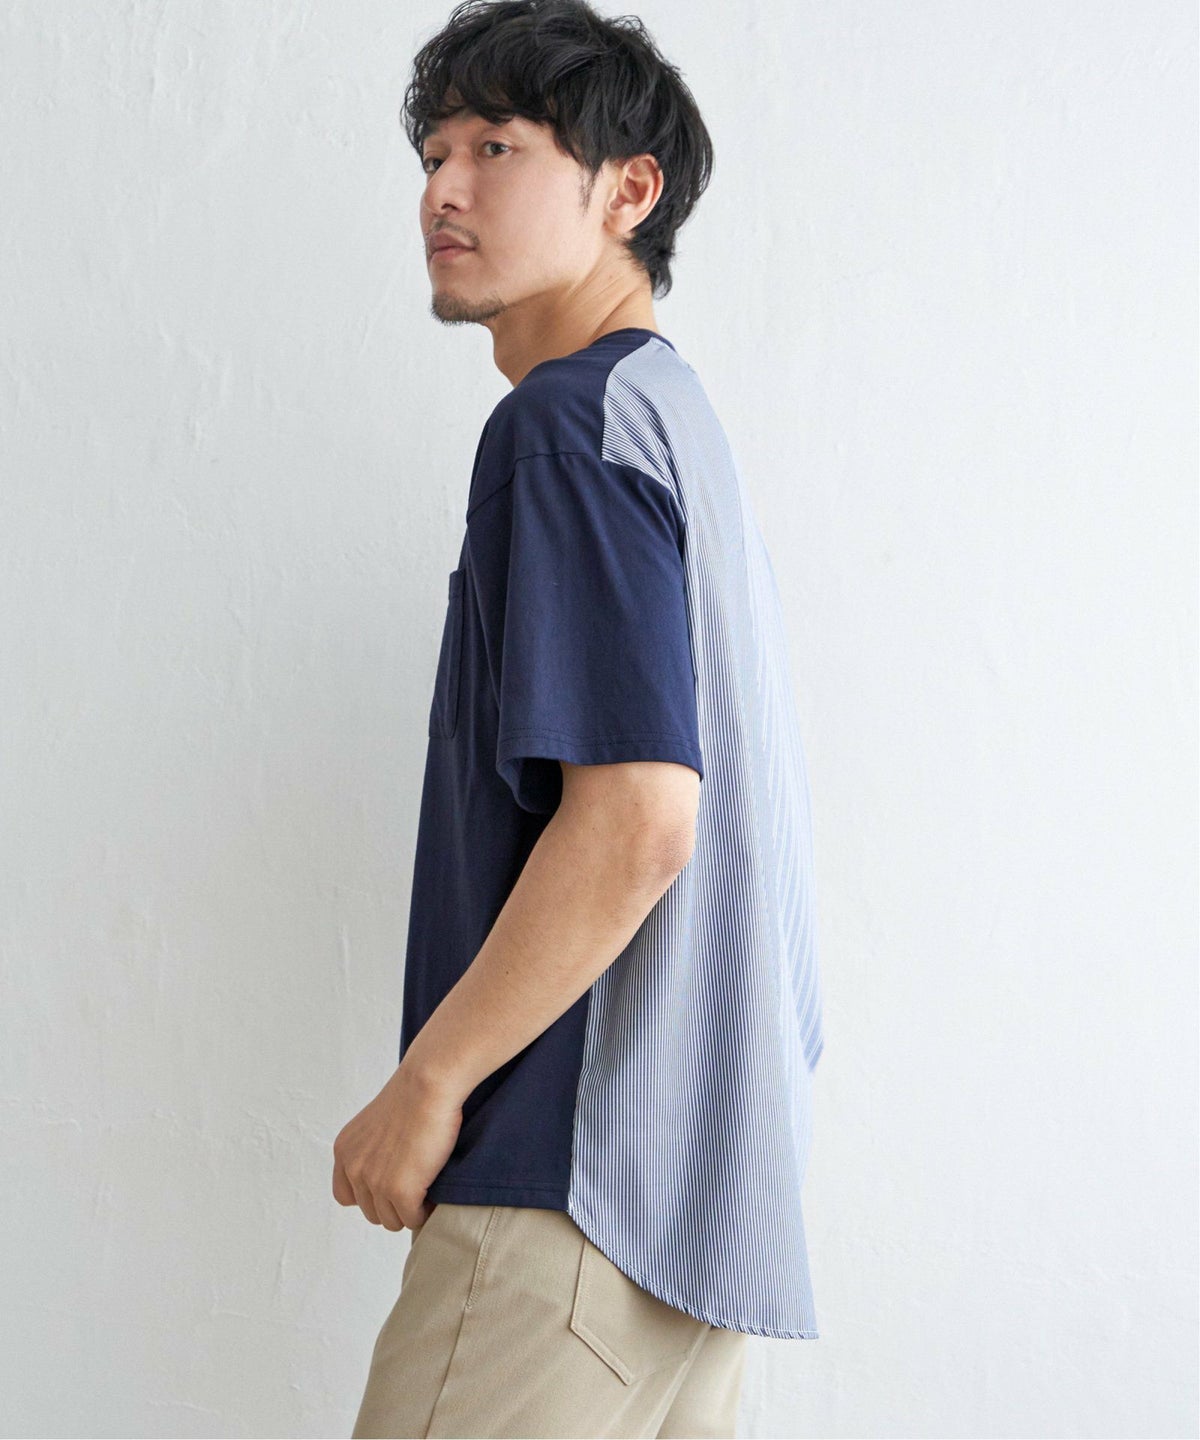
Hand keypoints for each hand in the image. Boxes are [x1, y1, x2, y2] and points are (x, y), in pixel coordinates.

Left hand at [332, 1064, 463, 1231]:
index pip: (345, 1196)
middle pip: (370, 1212)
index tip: (391, 1182)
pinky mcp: (400, 1191)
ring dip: (409, 1210)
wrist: (428, 1084)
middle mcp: (353, 1168)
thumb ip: (370, 1150)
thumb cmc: (413, 1095)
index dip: (370, 1194)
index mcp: (344, 1151)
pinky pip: (412, 1220)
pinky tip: (434, 1192)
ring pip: (391, 1220)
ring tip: (426, 1186)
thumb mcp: (375, 1123)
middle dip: (393, 1203)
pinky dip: (424, 1212)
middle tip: (416, 1182)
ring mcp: (374, 1182)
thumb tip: (386, 1176)